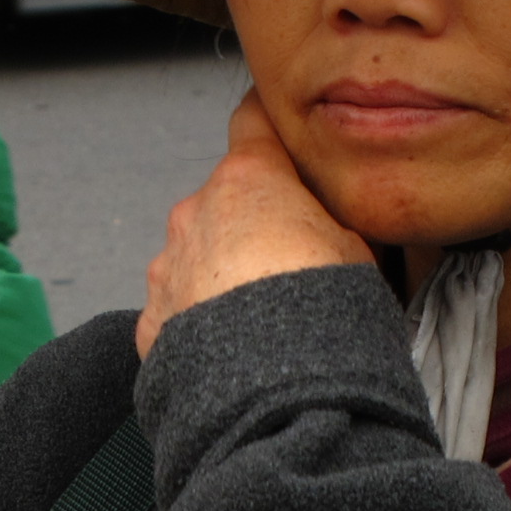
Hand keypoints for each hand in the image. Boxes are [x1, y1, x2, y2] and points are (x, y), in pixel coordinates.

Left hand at [137, 92, 371, 357]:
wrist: (276, 390)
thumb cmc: (323, 314)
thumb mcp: (358, 251)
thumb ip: (330, 222)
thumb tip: (329, 226)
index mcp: (249, 180)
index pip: (253, 122)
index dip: (267, 122)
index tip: (271, 120)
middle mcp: (196, 213)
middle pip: (225, 201)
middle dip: (250, 224)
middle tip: (289, 264)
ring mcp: (167, 267)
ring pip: (196, 256)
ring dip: (221, 275)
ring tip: (261, 320)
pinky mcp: (152, 321)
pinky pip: (178, 310)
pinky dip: (200, 324)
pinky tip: (233, 350)